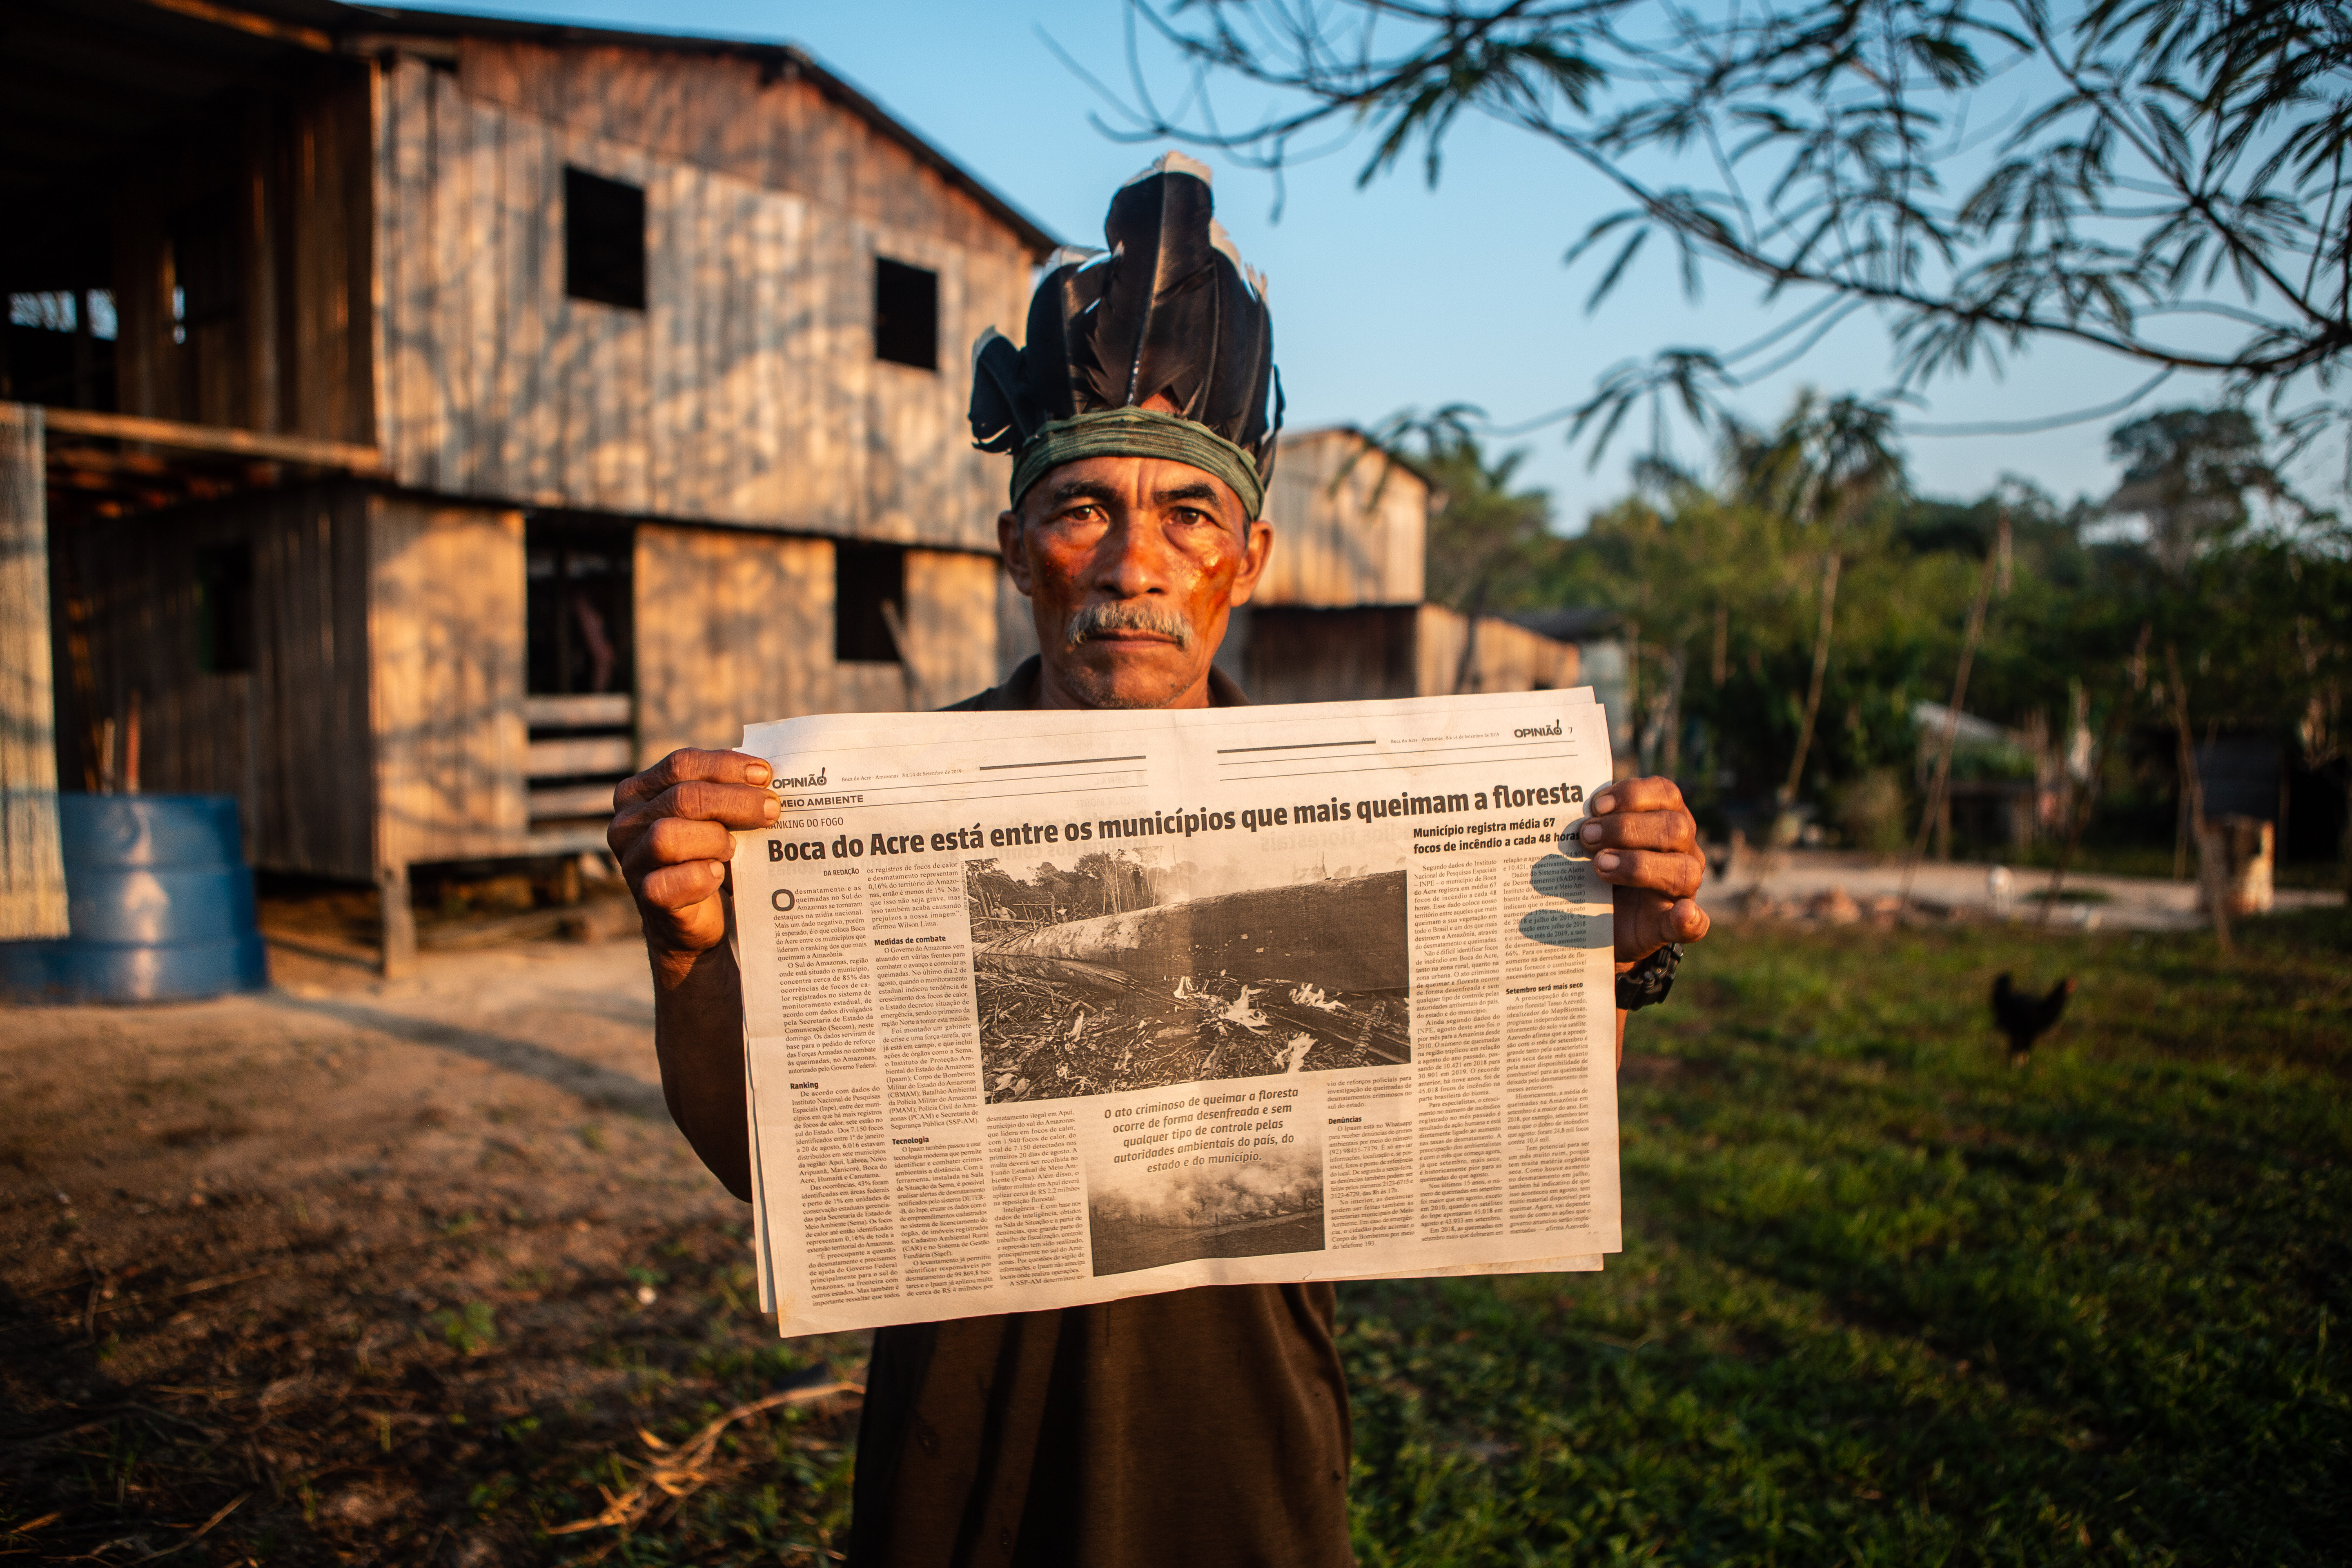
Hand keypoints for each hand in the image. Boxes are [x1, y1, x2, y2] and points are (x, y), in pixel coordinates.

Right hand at [608, 749, 780, 987]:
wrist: (698, 918)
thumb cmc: (708, 855)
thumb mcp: (712, 817)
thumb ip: (724, 791)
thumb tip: (764, 774)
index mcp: (639, 793)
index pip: (680, 764)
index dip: (725, 765)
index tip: (765, 774)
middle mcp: (627, 823)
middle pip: (681, 797)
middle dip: (735, 800)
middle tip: (771, 808)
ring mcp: (633, 861)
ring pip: (668, 836)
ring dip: (713, 839)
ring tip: (735, 848)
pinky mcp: (646, 897)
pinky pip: (669, 883)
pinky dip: (700, 877)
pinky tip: (718, 876)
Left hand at [1577, 775, 1710, 963]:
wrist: (1592, 920)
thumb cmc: (1594, 869)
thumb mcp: (1592, 844)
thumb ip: (1590, 826)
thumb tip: (1565, 814)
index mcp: (1665, 819)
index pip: (1665, 793)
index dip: (1633, 795)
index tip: (1597, 805)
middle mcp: (1682, 849)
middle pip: (1673, 828)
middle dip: (1625, 829)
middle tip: (1586, 837)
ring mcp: (1682, 889)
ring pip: (1683, 870)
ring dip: (1639, 866)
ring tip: (1600, 866)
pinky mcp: (1671, 925)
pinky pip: (1695, 924)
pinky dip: (1691, 919)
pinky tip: (1683, 914)